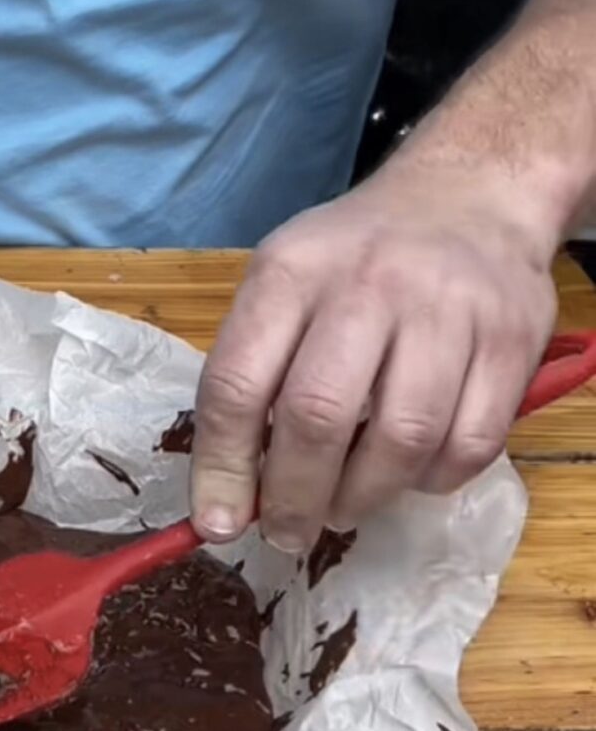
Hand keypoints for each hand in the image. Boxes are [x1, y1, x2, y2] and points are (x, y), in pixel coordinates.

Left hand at [191, 154, 558, 549]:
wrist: (471, 197)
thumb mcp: (286, 283)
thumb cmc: (358, 259)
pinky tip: (411, 472)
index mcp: (291, 272)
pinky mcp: (511, 341)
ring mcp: (448, 311)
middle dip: (293, 498)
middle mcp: (368, 285)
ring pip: (402, 441)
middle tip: (287, 533)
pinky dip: (433, 480)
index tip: (218, 523)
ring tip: (345, 506)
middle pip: (317, 417)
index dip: (222, 467)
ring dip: (364, 497)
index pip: (237, 383)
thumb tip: (231, 495)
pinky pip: (469, 445)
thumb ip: (254, 374)